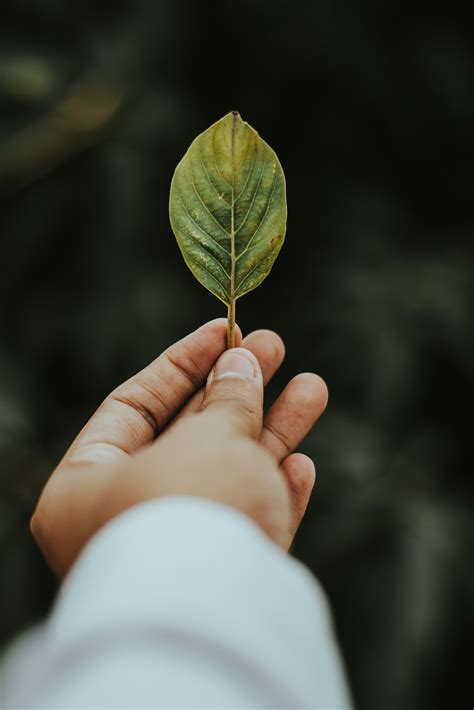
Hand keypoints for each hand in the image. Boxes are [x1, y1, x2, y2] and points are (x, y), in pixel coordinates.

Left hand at [31, 320, 327, 577]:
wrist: (217, 617)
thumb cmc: (191, 509)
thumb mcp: (208, 437)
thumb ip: (227, 398)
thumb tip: (241, 360)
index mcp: (87, 485)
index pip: (135, 406)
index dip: (183, 363)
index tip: (226, 330)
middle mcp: (124, 519)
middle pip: (188, 437)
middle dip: (237, 390)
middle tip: (275, 347)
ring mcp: (174, 552)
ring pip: (228, 479)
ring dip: (272, 434)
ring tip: (313, 388)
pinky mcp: (219, 582)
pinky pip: (246, 527)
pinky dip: (274, 496)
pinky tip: (303, 465)